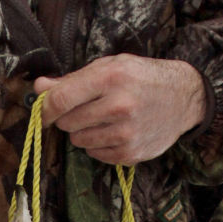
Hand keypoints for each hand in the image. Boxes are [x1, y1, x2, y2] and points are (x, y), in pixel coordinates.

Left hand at [35, 55, 205, 164]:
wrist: (183, 98)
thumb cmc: (143, 78)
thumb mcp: (110, 67)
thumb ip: (72, 79)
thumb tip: (39, 87)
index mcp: (110, 78)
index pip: (61, 99)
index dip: (44, 107)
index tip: (42, 111)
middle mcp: (119, 107)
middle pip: (67, 122)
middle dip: (68, 117)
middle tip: (86, 108)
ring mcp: (126, 133)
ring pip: (78, 140)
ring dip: (83, 131)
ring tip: (103, 118)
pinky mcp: (130, 154)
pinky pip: (95, 154)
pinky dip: (98, 145)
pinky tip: (115, 131)